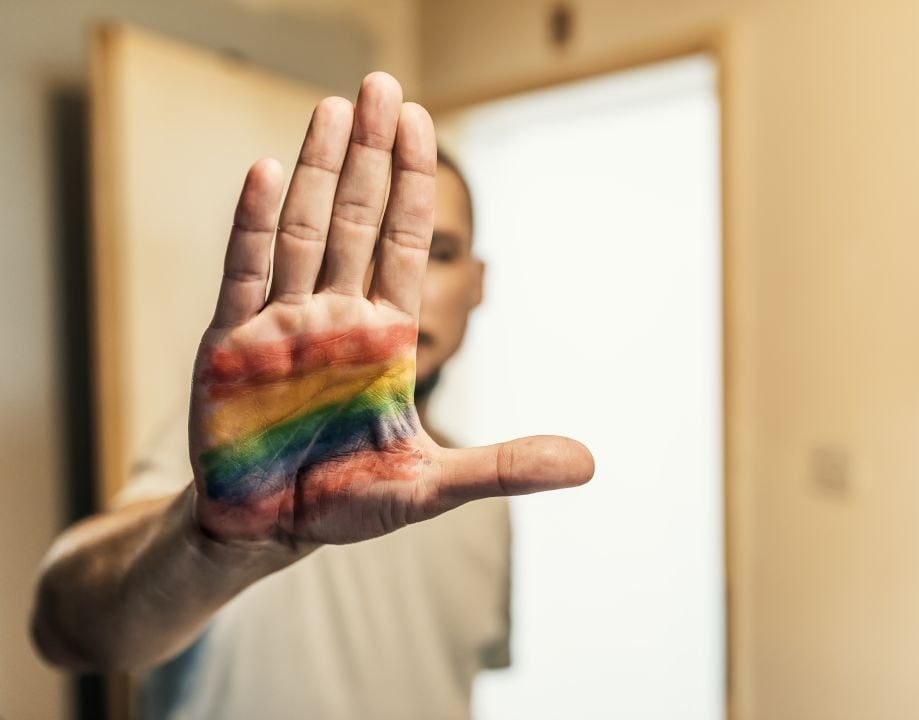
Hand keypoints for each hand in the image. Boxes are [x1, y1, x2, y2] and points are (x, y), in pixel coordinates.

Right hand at [188, 73, 592, 546]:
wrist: (269, 529)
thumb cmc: (348, 501)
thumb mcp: (432, 487)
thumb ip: (503, 467)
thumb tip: (590, 464)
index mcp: (384, 337)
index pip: (403, 243)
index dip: (413, 184)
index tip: (421, 122)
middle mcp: (335, 317)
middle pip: (355, 219)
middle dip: (369, 155)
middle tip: (381, 85)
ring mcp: (282, 323)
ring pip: (301, 230)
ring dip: (315, 170)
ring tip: (332, 108)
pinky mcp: (230, 344)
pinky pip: (244, 273)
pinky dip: (253, 224)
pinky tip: (265, 171)